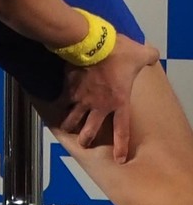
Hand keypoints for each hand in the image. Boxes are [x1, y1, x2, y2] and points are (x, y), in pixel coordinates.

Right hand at [60, 34, 158, 162]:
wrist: (93, 45)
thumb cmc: (119, 53)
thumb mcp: (140, 54)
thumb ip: (148, 56)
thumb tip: (153, 54)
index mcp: (119, 102)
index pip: (122, 130)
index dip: (120, 146)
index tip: (118, 159)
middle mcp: (99, 106)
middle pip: (91, 129)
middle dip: (86, 138)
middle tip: (82, 143)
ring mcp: (82, 98)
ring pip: (72, 118)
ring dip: (68, 124)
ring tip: (64, 128)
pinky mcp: (69, 88)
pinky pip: (61, 100)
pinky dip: (57, 103)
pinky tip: (52, 105)